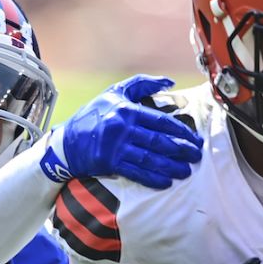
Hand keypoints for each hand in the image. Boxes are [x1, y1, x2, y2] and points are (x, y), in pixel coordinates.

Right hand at [40, 74, 202, 188]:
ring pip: (150, 158)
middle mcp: (122, 128)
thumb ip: (142, 84)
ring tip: (186, 171)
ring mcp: (115, 147)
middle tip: (196, 155)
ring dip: (171, 166)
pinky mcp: (109, 163)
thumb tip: (169, 82)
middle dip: (181, 149)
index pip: (161, 121)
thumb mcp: (115, 93)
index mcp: (127, 110)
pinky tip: (166, 182)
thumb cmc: (93, 115)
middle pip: (159, 141)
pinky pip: (136, 172)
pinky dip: (152, 178)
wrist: (66, 141)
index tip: (194, 138)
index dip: (181, 131)